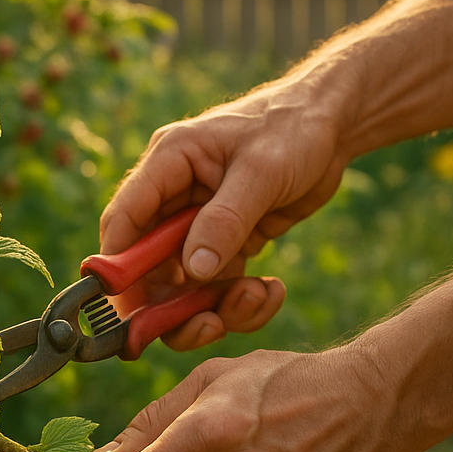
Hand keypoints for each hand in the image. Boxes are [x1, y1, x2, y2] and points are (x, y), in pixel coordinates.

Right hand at [100, 81, 351, 349]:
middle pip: (149, 266)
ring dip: (215, 306)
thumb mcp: (262, 171)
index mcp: (169, 163)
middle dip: (173, 304)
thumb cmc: (293, 129)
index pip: (124, 220)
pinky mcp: (227, 242)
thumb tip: (194, 272)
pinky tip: (270, 291)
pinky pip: (218, 287)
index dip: (119, 267)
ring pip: (185, 286)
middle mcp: (175, 197)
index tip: (129, 311)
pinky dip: (240, 302)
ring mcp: (199, 224)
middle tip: (207, 325)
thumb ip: (225, 220)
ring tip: (258, 296)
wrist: (333, 126)